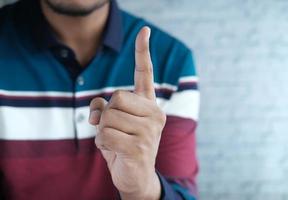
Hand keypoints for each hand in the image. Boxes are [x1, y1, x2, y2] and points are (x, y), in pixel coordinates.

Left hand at [89, 26, 165, 199]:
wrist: (136, 176)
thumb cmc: (124, 144)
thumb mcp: (113, 122)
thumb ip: (104, 108)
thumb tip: (96, 112)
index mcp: (149, 105)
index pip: (145, 74)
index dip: (142, 52)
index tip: (144, 30)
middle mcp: (155, 114)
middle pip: (116, 97)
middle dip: (107, 114)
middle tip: (115, 128)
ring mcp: (149, 132)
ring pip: (108, 118)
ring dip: (103, 132)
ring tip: (115, 142)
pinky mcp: (139, 148)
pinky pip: (104, 136)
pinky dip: (101, 145)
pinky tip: (114, 152)